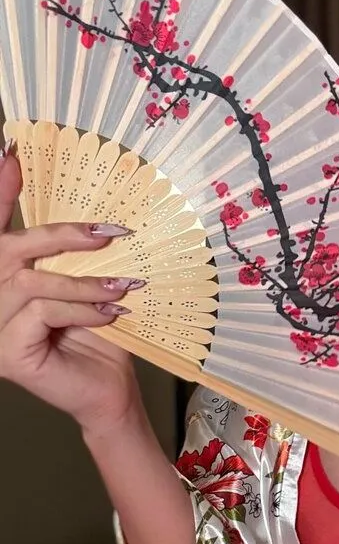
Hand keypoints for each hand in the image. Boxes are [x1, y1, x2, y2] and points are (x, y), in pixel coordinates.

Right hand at [0, 140, 144, 434]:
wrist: (111, 390)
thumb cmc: (100, 337)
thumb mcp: (88, 286)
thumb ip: (75, 256)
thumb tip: (95, 218)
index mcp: (7, 278)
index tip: (10, 153)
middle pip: (8, 249)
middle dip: (59, 235)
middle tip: (108, 233)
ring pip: (28, 283)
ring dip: (83, 283)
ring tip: (122, 290)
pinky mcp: (6, 353)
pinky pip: (40, 312)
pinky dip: (80, 309)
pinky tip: (108, 316)